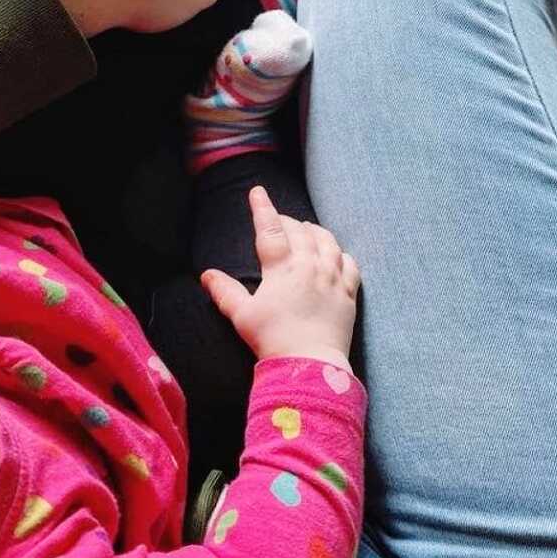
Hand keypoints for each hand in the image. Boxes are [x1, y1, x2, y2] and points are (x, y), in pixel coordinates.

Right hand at [202, 187, 360, 369]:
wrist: (310, 365)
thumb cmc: (272, 339)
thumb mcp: (242, 315)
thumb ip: (225, 291)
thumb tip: (206, 275)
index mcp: (282, 268)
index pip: (270, 229)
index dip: (263, 208)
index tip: (258, 192)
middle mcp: (310, 266)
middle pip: (300, 232)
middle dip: (288, 222)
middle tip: (279, 222)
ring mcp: (332, 278)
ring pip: (328, 242)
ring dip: (316, 232)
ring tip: (307, 230)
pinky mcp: (349, 293)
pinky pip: (349, 264)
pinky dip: (341, 255)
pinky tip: (336, 255)